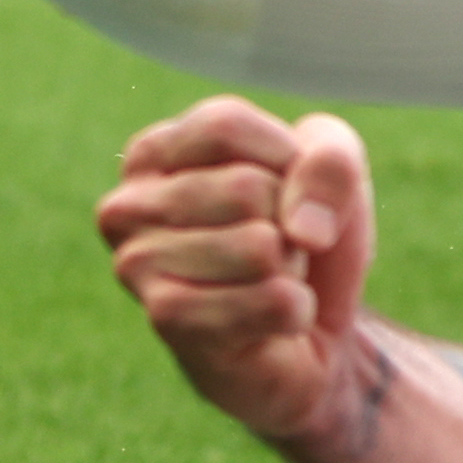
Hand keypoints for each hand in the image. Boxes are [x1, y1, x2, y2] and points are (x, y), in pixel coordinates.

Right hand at [93, 96, 376, 450]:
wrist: (310, 336)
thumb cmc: (303, 240)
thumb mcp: (335, 177)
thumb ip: (332, 162)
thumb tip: (302, 229)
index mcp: (154, 153)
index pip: (226, 125)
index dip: (284, 158)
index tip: (282, 188)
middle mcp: (127, 206)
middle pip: (245, 188)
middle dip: (289, 223)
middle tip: (274, 249)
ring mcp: (136, 266)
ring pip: (260, 247)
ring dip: (290, 269)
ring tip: (267, 281)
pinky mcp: (167, 320)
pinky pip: (272, 300)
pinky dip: (296, 311)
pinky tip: (270, 322)